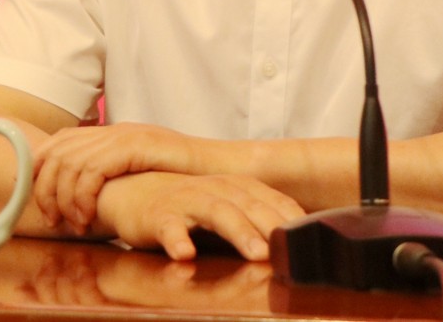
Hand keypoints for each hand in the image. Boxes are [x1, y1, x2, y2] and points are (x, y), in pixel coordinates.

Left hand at [35, 123, 217, 230]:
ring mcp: (125, 136)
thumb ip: (116, 176)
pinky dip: (83, 196)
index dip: (39, 168)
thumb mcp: (142, 173)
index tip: (36, 200)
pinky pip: (94, 170)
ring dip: (64, 198)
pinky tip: (89, 217)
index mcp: (112, 133)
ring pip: (71, 162)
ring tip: (73, 224)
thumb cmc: (185, 178)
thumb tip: (85, 195)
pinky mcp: (137, 147)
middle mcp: (113, 130)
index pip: (59, 142)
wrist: (223, 167)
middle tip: (52, 219)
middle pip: (58, 151)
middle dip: (45, 188)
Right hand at [95, 171, 303, 261]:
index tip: (311, 238)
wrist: (132, 192)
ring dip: (239, 231)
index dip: (291, 217)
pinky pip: (169, 227)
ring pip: (217, 212)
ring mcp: (186, 200)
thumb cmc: (188, 205)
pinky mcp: (158, 216)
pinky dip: (178, 239)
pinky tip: (185, 254)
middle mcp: (215, 189)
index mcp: (236, 187)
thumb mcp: (226, 206)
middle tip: (289, 250)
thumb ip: (257, 218)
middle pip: (250, 205)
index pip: (271, 200)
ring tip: (255, 253)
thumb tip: (296, 241)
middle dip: (271, 226)